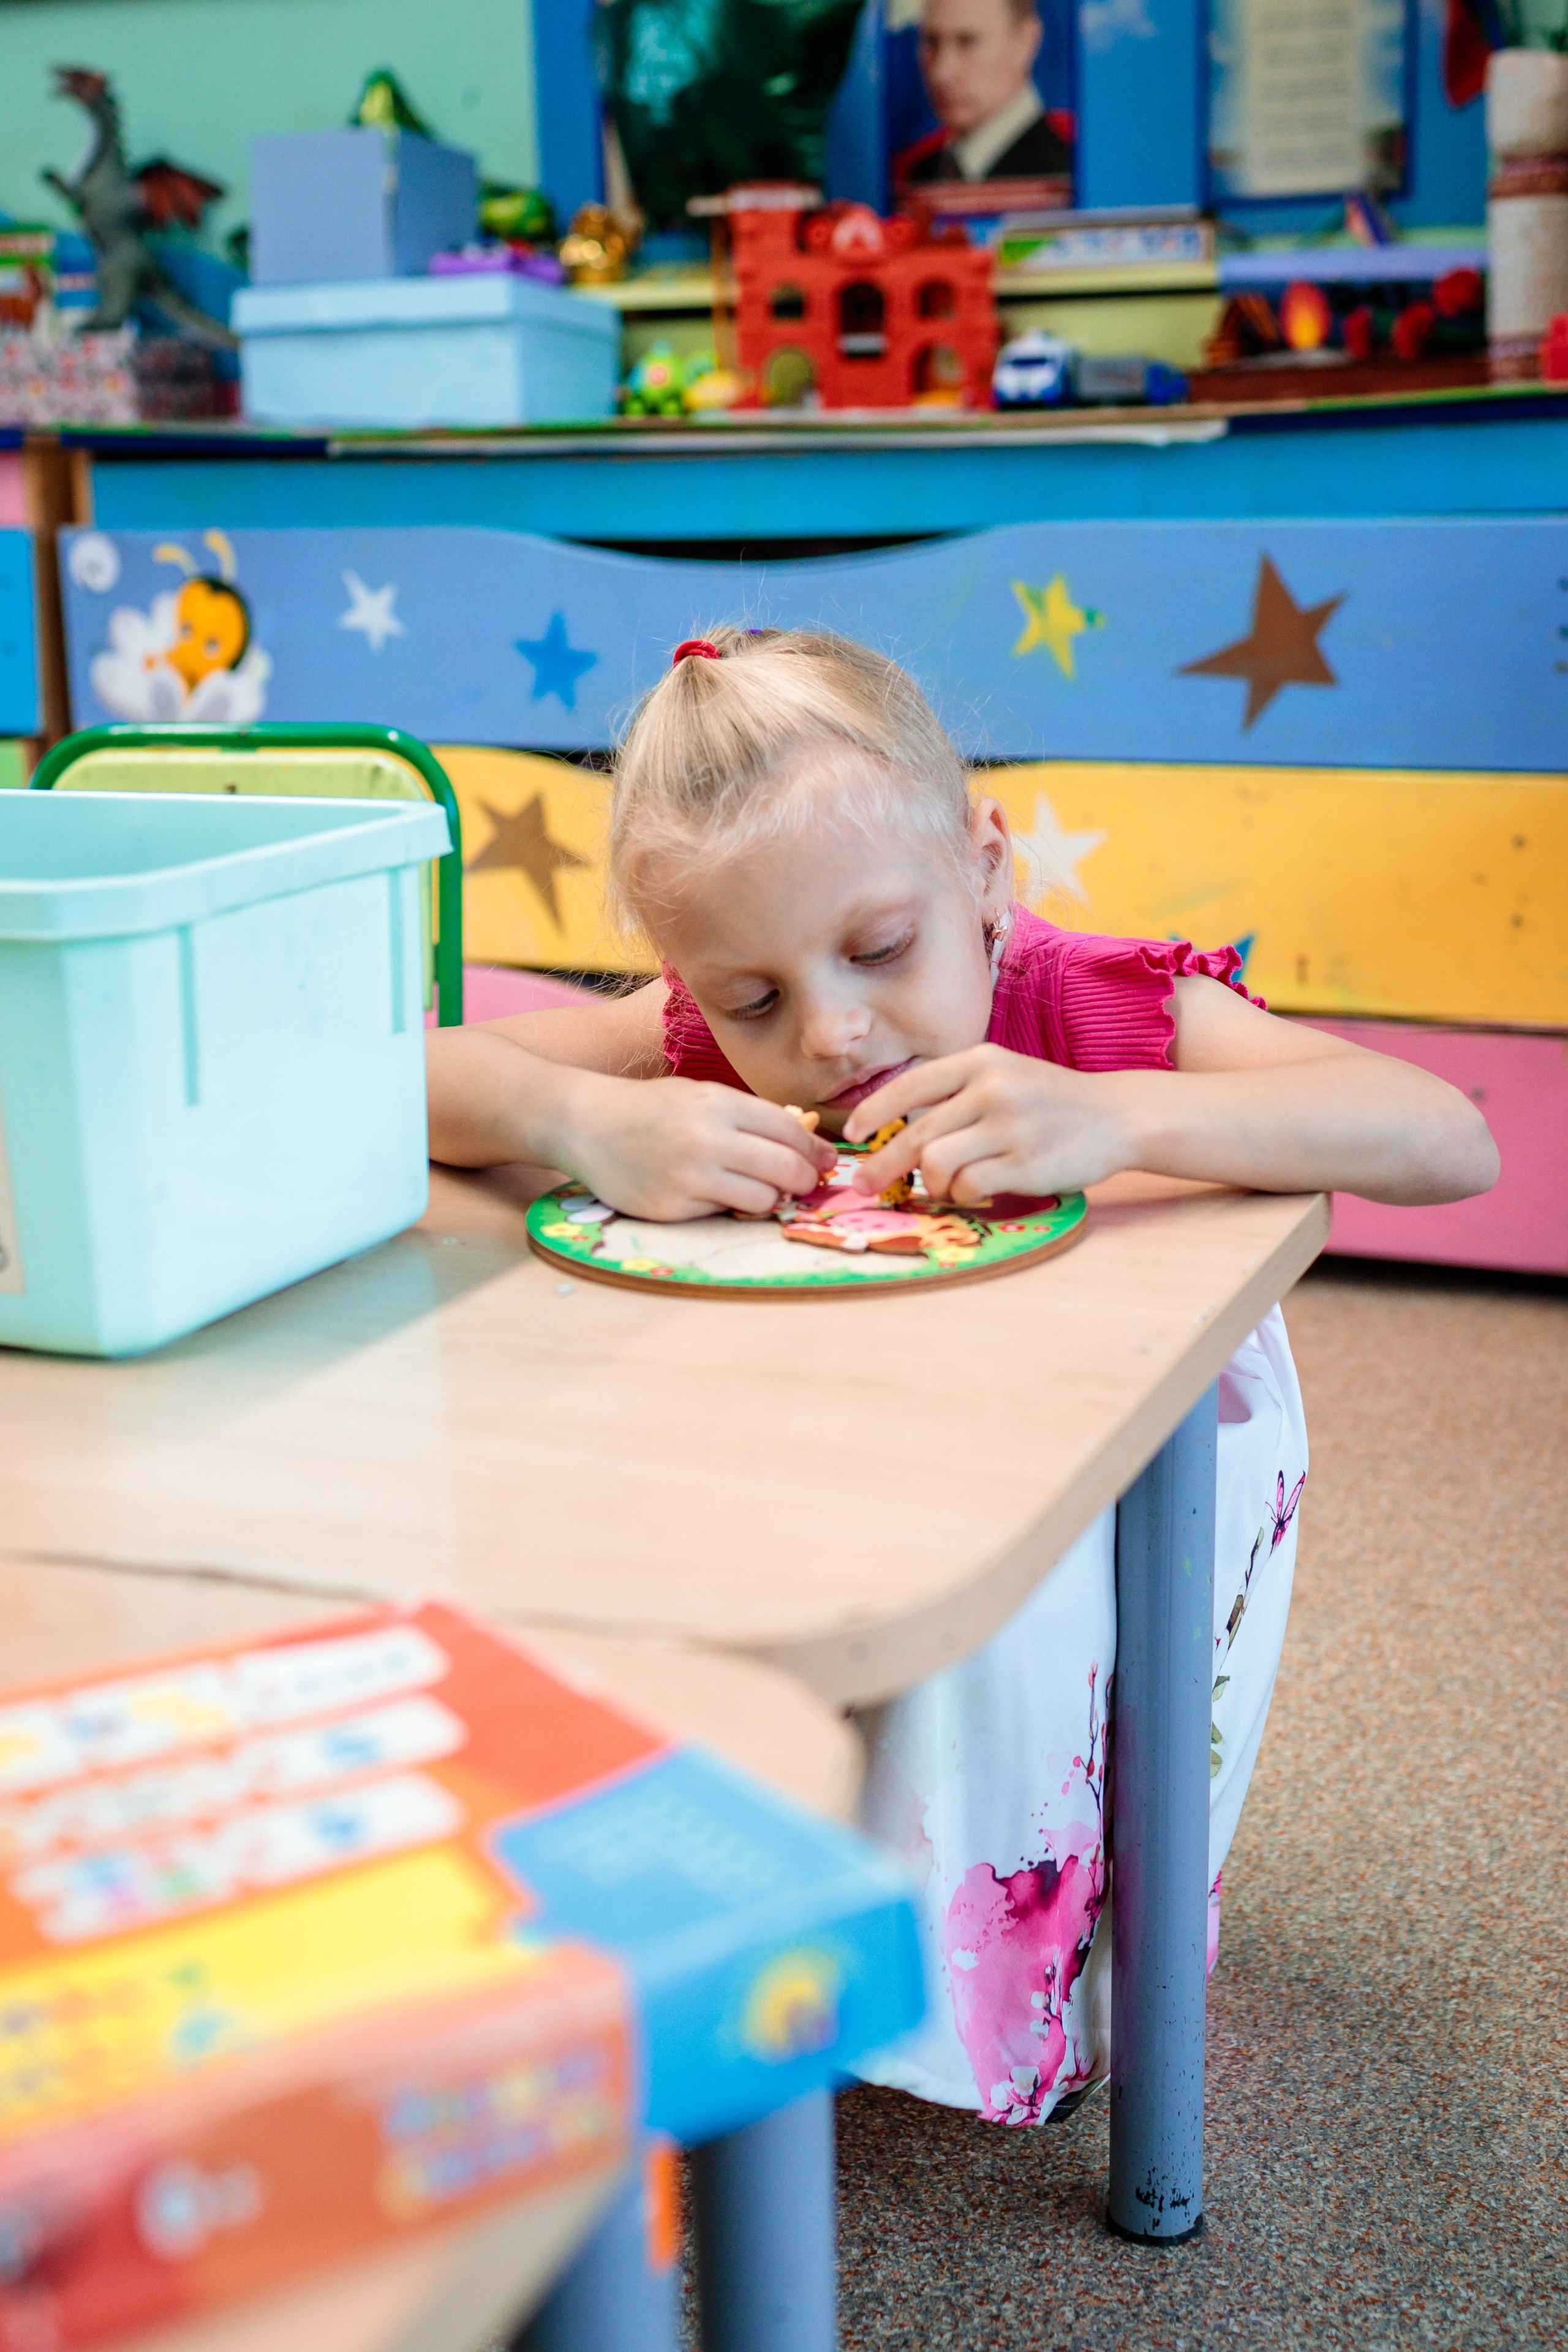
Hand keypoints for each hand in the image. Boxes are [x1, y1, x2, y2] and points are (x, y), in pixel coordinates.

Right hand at [568, 1074, 835, 1220]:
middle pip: (785, 1168)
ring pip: (762, 1199)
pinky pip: (723, 1215)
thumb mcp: (700, 1096)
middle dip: (806, 1179)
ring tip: (761, 1190)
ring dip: (771, 1198)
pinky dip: (728, 1207)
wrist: (586, 1125)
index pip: (789, 1130)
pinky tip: (715, 1194)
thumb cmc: (651, 1109)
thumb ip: (749, 1116)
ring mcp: (688, 1177)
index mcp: (718, 1103)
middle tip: (806, 1183)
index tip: (824, 1160)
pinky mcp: (671, 1208)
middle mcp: (706, 1139)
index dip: (814, 1149)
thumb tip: (806, 1144)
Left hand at [843, 1046, 1134, 1202]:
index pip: (910, 1086)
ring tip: (946, 1187)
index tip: (855, 1133)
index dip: (874, 1112)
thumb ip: (957, 1093)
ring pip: (937, 1163)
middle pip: (914, 1133)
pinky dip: (964, 1196)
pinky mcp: (1025, 1163)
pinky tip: (977, 1192)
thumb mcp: (1004, 1075)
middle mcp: (992, 1088)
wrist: (1118, 1116)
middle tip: (865, 1183)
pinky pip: (969, 1187)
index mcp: (980, 1061)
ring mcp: (1009, 1126)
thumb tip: (898, 1127)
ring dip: (932, 1184)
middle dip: (882, 1164)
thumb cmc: (1052, 1101)